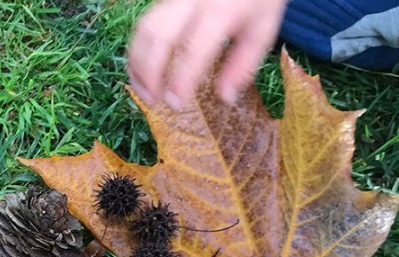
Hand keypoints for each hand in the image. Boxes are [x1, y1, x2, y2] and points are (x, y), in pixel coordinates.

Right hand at [127, 0, 287, 109]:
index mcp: (221, 10)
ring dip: (137, 64)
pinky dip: (138, 51)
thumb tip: (224, 97)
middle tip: (153, 102)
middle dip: (150, 74)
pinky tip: (141, 73)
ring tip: (143, 91)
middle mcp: (192, 0)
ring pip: (145, 29)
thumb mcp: (261, 32)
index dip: (181, 79)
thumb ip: (243, 66)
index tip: (176, 104)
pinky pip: (144, 24)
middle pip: (160, 36)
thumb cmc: (256, 2)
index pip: (195, 48)